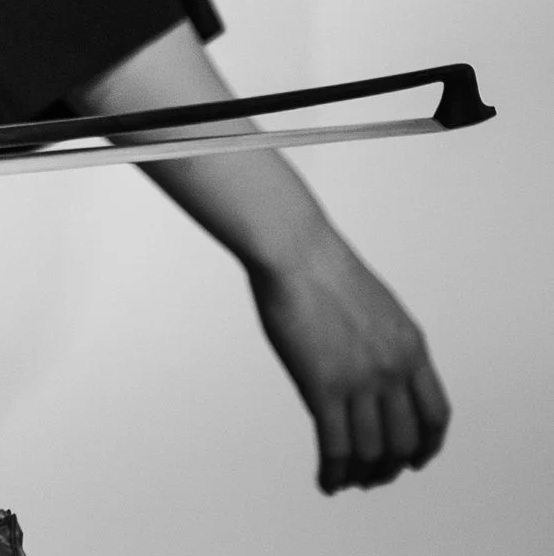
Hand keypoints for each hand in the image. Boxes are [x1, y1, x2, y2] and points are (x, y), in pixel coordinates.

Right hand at [250, 227, 449, 490]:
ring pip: (371, 450)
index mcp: (411, 347)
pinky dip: (334, 471)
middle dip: (392, 466)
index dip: (428, 445)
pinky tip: (327, 480)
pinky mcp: (323, 386)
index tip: (416, 458)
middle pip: (405, 440)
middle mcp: (393, 369)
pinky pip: (335, 445)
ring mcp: (360, 380)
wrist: (294, 249)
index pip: (435, 415)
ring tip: (348, 481)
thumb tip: (374, 372)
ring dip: (362, 475)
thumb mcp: (378, 306)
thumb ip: (385, 342)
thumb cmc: (323, 266)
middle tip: (376, 476)